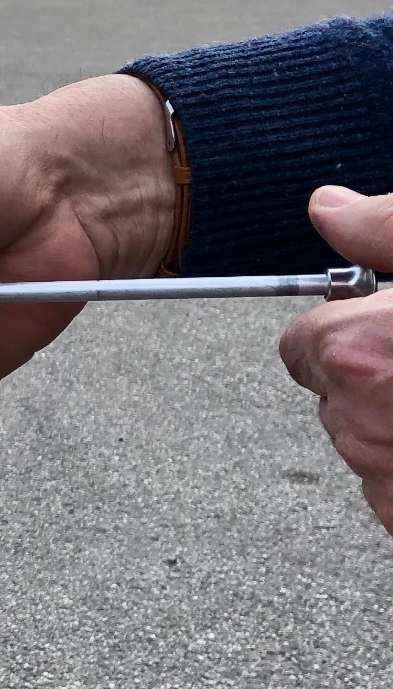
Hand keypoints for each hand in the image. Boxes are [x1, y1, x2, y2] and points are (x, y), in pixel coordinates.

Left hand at [280, 187, 392, 532]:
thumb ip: (388, 230)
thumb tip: (333, 211)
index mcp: (357, 349)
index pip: (304, 343)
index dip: (350, 328)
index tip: (387, 324)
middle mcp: (360, 419)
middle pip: (338, 392)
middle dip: (380, 374)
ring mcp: (389, 477)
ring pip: (370, 441)